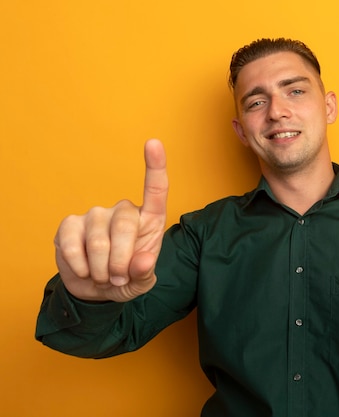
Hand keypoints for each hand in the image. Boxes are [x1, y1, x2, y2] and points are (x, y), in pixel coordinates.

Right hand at [54, 139, 168, 300]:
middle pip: (124, 226)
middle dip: (121, 262)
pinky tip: (83, 270)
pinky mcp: (70, 224)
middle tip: (118, 279)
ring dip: (101, 269)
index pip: (156, 190)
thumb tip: (143, 260)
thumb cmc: (127, 279)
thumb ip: (145, 273)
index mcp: (149, 220)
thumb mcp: (142, 282)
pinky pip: (72, 244)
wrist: (96, 290)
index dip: (155, 167)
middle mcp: (123, 211)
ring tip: (103, 276)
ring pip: (98, 241)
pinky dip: (78, 265)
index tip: (154, 143)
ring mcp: (95, 215)